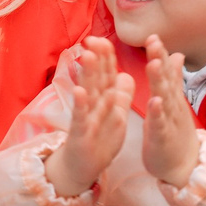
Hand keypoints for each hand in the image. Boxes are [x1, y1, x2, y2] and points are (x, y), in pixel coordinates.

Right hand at [46, 38, 131, 196]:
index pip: (107, 74)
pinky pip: (82, 117)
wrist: (82, 168)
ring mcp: (86, 118)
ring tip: (88, 56)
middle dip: (96, 59)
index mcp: (104, 100)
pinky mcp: (81, 133)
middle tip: (93, 38)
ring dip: (88, 75)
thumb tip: (125, 74)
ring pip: (88, 94)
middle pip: (96, 79)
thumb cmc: (99, 141)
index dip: (107, 56)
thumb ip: (121, 95)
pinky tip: (79, 92)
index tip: (104, 38)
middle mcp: (93, 105)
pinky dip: (81, 105)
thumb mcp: (115, 116)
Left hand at [141, 37, 200, 188]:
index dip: (160, 54)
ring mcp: (169, 122)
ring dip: (159, 81)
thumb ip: (173, 79)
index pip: (166, 72)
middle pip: (166, 80)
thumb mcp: (172, 103)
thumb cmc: (174, 132)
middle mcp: (172, 106)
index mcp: (170, 97)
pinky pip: (161, 124)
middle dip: (160, 60)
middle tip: (153, 40)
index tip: (153, 35)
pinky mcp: (163, 138)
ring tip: (154, 63)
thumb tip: (176, 54)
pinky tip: (155, 100)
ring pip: (164, 98)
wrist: (185, 166)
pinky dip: (158, 113)